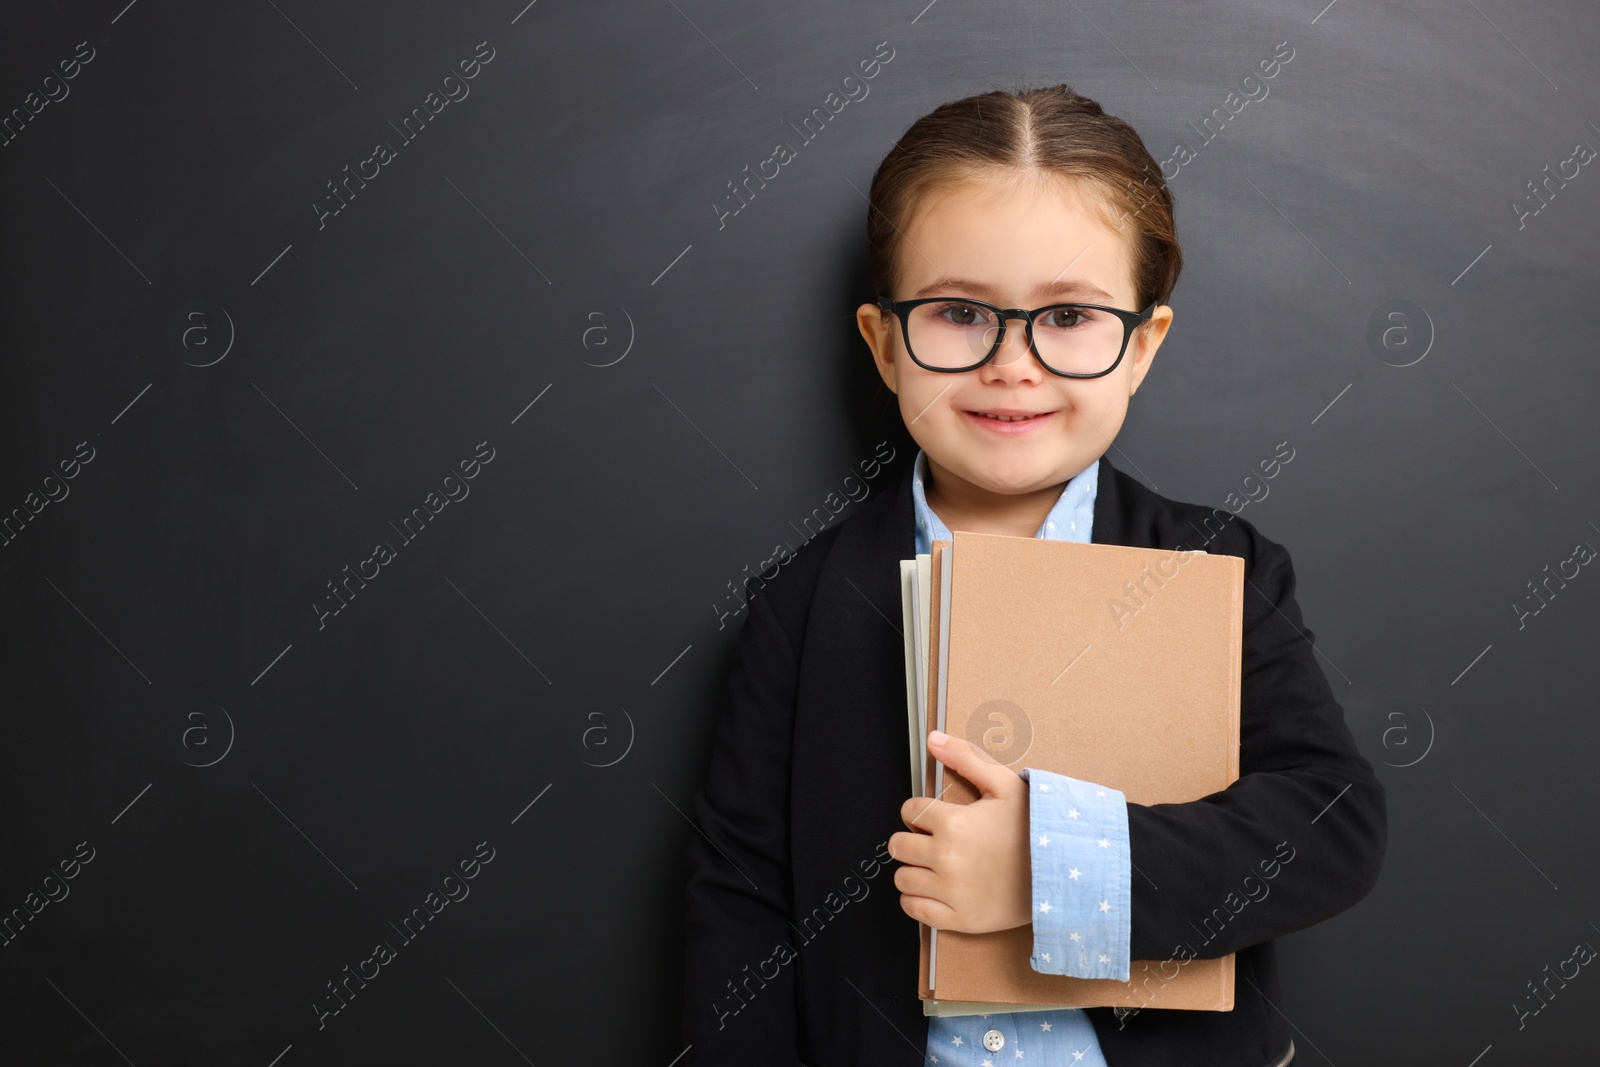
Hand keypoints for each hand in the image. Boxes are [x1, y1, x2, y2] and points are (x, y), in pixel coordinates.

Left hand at [888, 730, 1030, 933]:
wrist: (1066, 873)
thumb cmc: (1036, 829)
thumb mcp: (1006, 785)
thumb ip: (966, 758)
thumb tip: (934, 739)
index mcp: (953, 823)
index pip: (909, 812)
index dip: (919, 812)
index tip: (932, 819)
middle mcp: (946, 858)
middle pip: (898, 846)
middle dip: (911, 840)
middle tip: (932, 842)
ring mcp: (951, 891)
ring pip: (902, 879)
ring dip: (913, 870)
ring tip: (934, 866)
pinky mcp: (959, 919)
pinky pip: (914, 910)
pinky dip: (917, 900)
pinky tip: (934, 890)